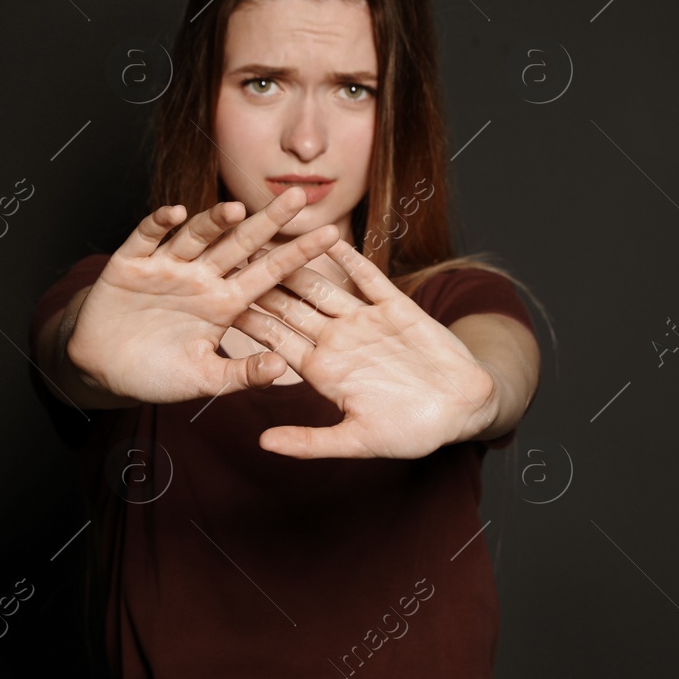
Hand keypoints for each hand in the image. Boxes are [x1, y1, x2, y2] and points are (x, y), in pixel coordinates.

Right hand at [66, 186, 340, 404]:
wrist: (103, 369)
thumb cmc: (158, 373)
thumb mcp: (204, 379)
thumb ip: (241, 374)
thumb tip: (281, 368)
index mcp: (225, 303)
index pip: (269, 272)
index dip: (298, 254)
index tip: (332, 234)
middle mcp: (201, 278)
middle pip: (240, 244)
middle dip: (267, 221)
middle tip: (297, 196)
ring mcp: (167, 267)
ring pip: (196, 237)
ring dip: (214, 223)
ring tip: (236, 209)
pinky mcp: (130, 263)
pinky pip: (146, 238)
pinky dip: (158, 225)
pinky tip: (175, 213)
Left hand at [230, 238, 499, 459]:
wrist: (464, 409)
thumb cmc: (413, 431)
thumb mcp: (358, 441)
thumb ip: (310, 442)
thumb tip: (262, 443)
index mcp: (323, 371)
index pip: (276, 341)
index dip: (248, 322)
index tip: (215, 303)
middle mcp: (338, 341)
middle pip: (291, 307)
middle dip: (261, 282)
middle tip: (228, 255)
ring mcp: (365, 321)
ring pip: (323, 286)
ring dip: (297, 262)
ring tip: (268, 235)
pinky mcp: (395, 307)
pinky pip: (368, 277)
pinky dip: (350, 258)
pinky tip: (329, 236)